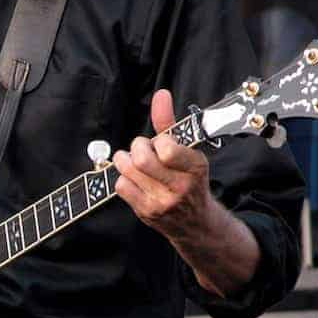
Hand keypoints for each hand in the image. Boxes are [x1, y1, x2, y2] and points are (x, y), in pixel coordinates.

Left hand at [112, 88, 260, 297]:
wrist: (195, 222)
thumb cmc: (189, 180)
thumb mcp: (187, 151)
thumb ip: (170, 123)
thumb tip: (160, 95)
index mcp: (195, 167)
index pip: (167, 149)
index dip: (157, 142)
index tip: (159, 143)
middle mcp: (180, 186)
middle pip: (142, 160)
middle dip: (137, 147)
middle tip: (141, 149)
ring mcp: (162, 202)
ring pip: (128, 171)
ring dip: (125, 160)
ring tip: (132, 160)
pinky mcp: (146, 212)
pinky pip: (122, 186)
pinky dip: (123, 177)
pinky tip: (133, 178)